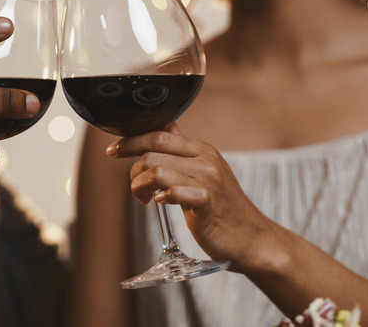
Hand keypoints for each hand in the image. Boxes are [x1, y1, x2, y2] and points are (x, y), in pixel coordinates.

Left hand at [106, 123, 278, 272]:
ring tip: (145, 200)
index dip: (131, 141)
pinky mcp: (208, 202)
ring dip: (140, 186)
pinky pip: (175, 191)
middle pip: (153, 150)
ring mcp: (209, 180)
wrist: (254, 240)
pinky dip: (162, 196)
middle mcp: (206, 160)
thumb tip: (168, 127)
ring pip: (156, 170)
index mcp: (202, 150)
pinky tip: (160, 203)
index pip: (159, 133)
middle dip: (133, 168)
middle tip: (137, 189)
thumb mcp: (206, 172)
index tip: (113, 152)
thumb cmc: (224, 210)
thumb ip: (184, 151)